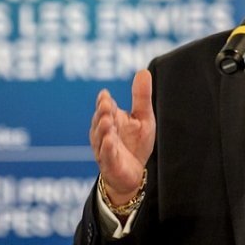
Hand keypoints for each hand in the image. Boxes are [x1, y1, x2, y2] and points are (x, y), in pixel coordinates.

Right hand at [89, 69, 154, 204]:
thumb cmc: (136, 143)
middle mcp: (104, 131)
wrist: (133, 173)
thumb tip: (143, 71)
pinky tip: (109, 140)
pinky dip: (106, 148)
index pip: (105, 106)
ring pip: (100, 137)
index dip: (105, 101)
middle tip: (106, 104)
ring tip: (107, 120)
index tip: (106, 95)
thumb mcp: (143, 117)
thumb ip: (141, 97)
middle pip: (101, 120)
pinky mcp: (109, 163)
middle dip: (102, 112)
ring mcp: (104, 148)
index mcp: (111, 118)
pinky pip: (106, 155)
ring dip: (102, 129)